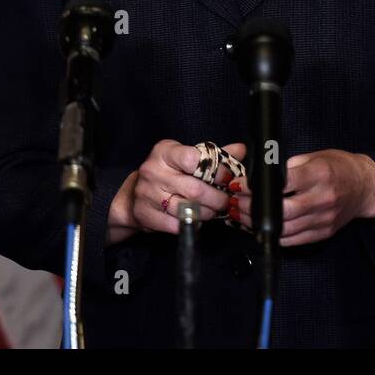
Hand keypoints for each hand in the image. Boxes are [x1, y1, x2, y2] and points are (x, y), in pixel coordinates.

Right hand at [107, 140, 246, 243]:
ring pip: (187, 209)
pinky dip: (190, 224)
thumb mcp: (186, 157)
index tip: (228, 178)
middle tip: (226, 201)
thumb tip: (241, 150)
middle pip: (195, 189)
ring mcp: (147, 194)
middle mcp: (153, 171)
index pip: (193, 159)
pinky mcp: (145, 214)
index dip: (216, 170)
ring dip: (207, 213)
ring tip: (213, 210)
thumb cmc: (167, 172)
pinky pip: (176, 224)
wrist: (133, 194)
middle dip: (217, 198)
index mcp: (164, 152)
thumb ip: (214, 155)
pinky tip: (196, 218)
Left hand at [228, 149, 374, 246]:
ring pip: (286, 229)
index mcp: (319, 174)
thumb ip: (290, 166)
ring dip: (260, 225)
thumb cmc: (340, 167)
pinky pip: (295, 240)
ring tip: (243, 217)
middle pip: (283, 211)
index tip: (240, 185)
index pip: (284, 183)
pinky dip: (276, 236)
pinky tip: (263, 228)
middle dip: (254, 209)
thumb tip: (262, 174)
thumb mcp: (315, 157)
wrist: (365, 186)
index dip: (258, 187)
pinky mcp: (324, 232)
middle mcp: (323, 198)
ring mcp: (324, 218)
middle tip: (236, 204)